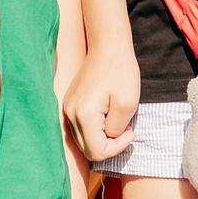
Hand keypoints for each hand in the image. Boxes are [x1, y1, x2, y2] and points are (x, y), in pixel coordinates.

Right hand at [62, 45, 139, 161]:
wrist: (108, 46)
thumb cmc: (120, 71)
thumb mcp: (128, 104)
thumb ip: (117, 129)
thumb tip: (109, 138)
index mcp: (83, 115)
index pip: (97, 152)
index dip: (117, 147)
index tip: (130, 130)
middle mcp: (69, 114)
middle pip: (88, 150)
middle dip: (109, 145)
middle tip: (125, 128)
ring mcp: (67, 108)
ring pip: (84, 140)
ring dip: (101, 137)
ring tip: (116, 118)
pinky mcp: (70, 103)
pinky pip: (81, 128)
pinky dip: (95, 129)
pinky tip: (107, 115)